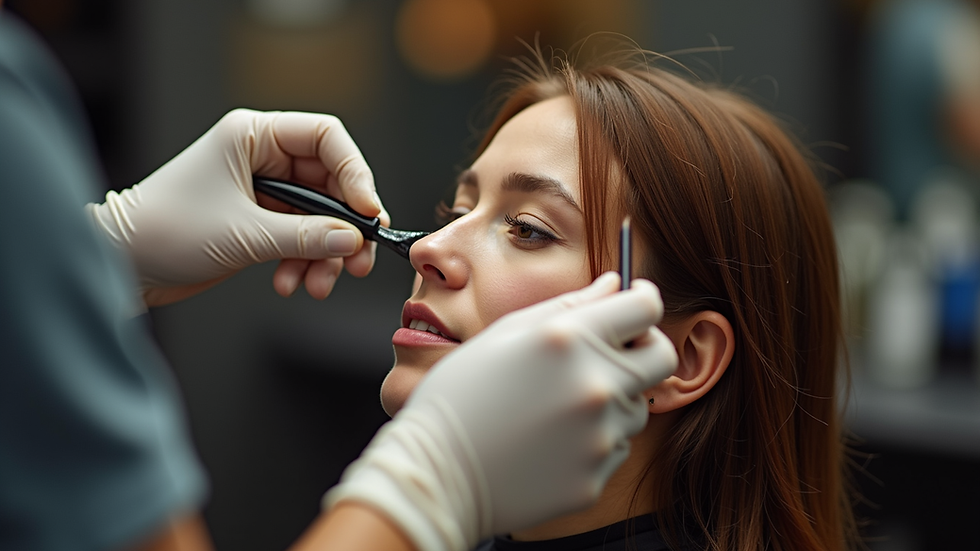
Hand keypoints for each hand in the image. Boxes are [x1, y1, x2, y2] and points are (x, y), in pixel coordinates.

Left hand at [86, 109, 389, 305]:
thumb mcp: (244, 234)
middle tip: (358, 261)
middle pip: (330, 184)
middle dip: (344, 227)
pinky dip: (304, 262)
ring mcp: (263, 191)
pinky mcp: (260, 221)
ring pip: (320, 217)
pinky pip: (302, 238)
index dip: (354, 174)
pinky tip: (290, 284)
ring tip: (318, 284)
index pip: (326, 138)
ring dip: (326, 254)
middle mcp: (262, 157)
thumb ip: (305, 236)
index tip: (368, 213)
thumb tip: (352, 239)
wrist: (123, 264)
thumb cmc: (165, 230)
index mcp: (254, 136)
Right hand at [325, 273, 678, 550]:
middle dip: (644, 345)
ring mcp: (599, 436)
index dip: (643, 296)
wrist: (435, 473)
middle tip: (614, 348)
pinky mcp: (596, 477)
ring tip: (557, 404)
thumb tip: (613, 285)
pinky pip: (615, 446)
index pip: (646, 306)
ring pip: (636, 405)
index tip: (634, 298)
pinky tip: (549, 439)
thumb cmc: (459, 396)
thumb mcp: (505, 333)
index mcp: (568, 339)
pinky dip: (593, 438)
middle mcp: (594, 385)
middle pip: (661, 356)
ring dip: (612, 397)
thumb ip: (568, 304)